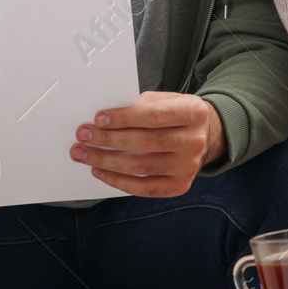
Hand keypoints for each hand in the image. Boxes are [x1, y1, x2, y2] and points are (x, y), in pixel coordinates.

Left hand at [71, 91, 224, 197]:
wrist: (204, 135)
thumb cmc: (175, 115)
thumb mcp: (166, 100)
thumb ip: (140, 105)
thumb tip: (102, 120)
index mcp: (194, 112)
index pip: (155, 116)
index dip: (124, 118)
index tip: (98, 118)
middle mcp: (195, 141)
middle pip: (146, 142)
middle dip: (109, 139)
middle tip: (82, 136)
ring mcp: (189, 166)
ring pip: (141, 166)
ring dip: (106, 161)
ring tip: (83, 154)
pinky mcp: (180, 185)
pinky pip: (144, 188)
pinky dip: (118, 181)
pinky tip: (100, 171)